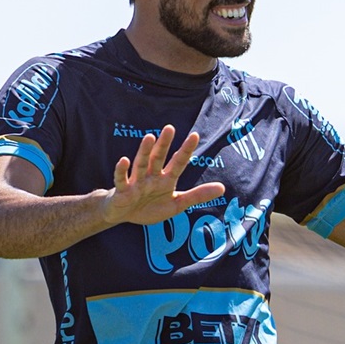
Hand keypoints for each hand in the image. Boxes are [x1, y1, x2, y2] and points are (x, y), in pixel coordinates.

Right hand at [102, 125, 225, 225]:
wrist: (125, 215)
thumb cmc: (150, 207)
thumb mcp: (177, 204)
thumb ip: (198, 195)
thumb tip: (223, 188)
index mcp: (166, 179)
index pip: (178, 162)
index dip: (186, 150)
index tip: (195, 135)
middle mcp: (152, 176)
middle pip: (159, 157)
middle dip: (164, 144)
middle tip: (170, 128)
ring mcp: (136, 182)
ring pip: (141, 164)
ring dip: (144, 151)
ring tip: (149, 137)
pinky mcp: (123, 190)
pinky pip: (121, 179)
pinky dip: (122, 170)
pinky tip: (124, 160)